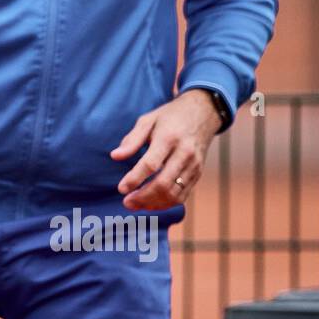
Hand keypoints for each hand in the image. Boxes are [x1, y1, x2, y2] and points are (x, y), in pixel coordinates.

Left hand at [110, 89, 222, 209]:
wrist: (203, 114)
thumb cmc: (170, 117)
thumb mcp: (148, 120)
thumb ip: (132, 140)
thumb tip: (115, 156)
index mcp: (169, 137)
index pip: (151, 164)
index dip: (135, 179)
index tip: (121, 188)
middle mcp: (184, 153)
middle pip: (163, 183)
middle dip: (143, 197)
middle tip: (127, 202)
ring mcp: (194, 165)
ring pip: (174, 193)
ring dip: (154, 203)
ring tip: (136, 205)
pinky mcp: (198, 173)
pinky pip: (183, 195)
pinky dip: (166, 203)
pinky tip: (151, 203)